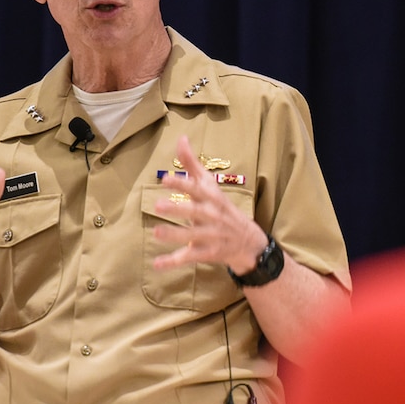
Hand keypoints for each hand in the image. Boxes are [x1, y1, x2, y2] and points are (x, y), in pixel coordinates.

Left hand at [151, 135, 267, 274]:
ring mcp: (211, 235)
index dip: (182, 184)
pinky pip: (189, 257)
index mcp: (211, 198)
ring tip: (156, 232)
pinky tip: (157, 265)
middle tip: (158, 206)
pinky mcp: (208, 253)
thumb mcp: (209, 185)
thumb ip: (192, 164)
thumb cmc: (221, 208)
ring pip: (192, 236)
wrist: (248, 241)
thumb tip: (181, 138)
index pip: (196, 188)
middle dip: (178, 209)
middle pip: (195, 212)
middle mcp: (212, 216)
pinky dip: (173, 262)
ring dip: (174, 235)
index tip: (166, 179)